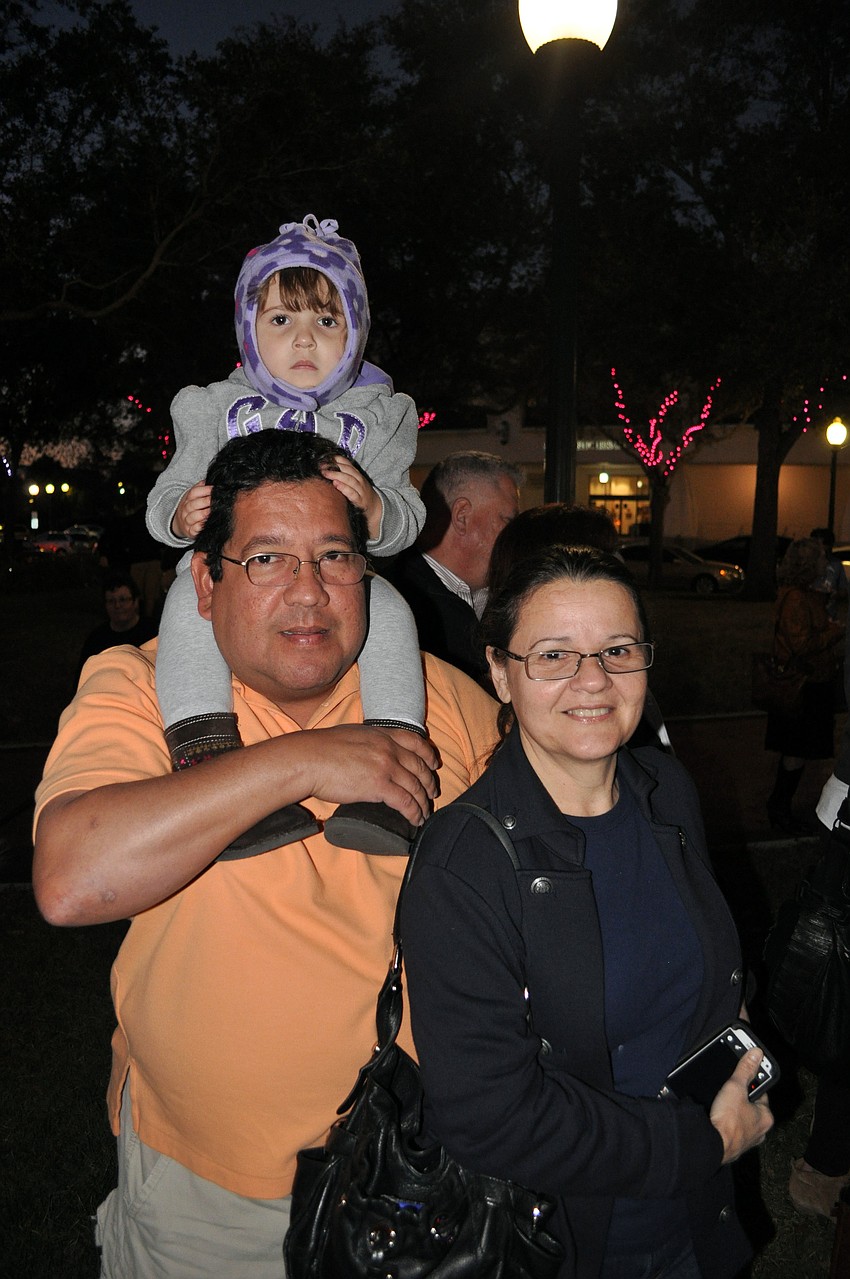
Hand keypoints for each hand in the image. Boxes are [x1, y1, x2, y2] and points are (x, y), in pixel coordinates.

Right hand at [172, 483, 212, 538]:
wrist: (181, 524)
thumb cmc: (192, 508)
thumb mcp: (193, 497)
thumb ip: (200, 488)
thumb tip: (208, 480)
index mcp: (187, 499)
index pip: (193, 493)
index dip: (204, 490)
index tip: (214, 489)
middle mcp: (185, 510)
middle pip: (193, 505)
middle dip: (205, 502)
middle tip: (214, 500)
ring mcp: (187, 521)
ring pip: (193, 517)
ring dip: (203, 514)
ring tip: (211, 512)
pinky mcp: (190, 531)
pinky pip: (194, 529)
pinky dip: (200, 526)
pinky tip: (207, 523)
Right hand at [298, 724, 438, 826]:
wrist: (308, 759)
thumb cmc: (321, 749)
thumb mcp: (352, 735)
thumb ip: (369, 742)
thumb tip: (371, 751)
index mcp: (382, 734)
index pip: (416, 742)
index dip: (429, 754)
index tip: (434, 764)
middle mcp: (388, 748)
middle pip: (420, 766)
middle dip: (429, 782)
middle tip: (432, 793)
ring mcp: (386, 766)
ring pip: (416, 786)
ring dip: (423, 802)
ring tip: (425, 812)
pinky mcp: (379, 786)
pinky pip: (406, 802)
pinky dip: (414, 812)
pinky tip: (416, 819)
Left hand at [322, 455, 382, 539]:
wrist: (375, 507)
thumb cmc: (361, 493)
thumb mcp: (354, 482)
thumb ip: (344, 476)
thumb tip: (327, 469)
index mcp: (357, 474)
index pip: (347, 463)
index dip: (336, 460)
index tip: (324, 458)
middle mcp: (359, 480)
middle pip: (347, 470)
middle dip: (334, 467)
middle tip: (321, 466)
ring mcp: (360, 490)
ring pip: (350, 480)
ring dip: (337, 475)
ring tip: (326, 473)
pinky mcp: (360, 500)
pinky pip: (352, 493)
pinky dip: (344, 488)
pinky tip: (336, 484)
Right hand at [709, 1048, 772, 1163]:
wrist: (714, 1145)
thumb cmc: (728, 1120)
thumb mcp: (735, 1087)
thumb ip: (745, 1069)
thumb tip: (756, 1053)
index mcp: (766, 1117)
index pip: (761, 1093)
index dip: (750, 1083)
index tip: (741, 1078)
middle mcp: (761, 1131)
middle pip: (752, 1107)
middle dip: (741, 1100)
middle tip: (728, 1092)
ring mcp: (748, 1140)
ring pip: (743, 1120)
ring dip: (734, 1113)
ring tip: (721, 1105)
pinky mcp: (735, 1146)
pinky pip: (734, 1130)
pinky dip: (728, 1124)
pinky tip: (718, 1119)